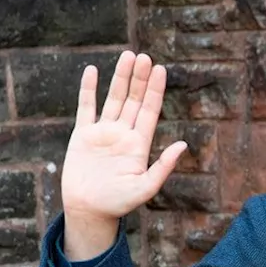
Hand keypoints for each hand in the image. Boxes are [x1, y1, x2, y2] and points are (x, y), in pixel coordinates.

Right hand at [60, 50, 187, 258]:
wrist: (89, 210)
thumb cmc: (119, 203)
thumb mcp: (146, 187)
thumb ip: (163, 166)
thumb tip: (183, 145)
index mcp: (140, 144)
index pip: (150, 111)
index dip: (156, 90)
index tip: (161, 69)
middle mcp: (123, 134)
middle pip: (134, 100)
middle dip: (140, 79)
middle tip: (145, 56)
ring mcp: (103, 133)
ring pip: (113, 99)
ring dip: (120, 78)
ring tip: (128, 56)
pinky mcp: (83, 135)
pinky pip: (86, 108)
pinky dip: (88, 90)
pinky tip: (93, 71)